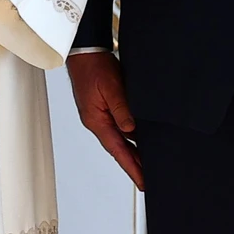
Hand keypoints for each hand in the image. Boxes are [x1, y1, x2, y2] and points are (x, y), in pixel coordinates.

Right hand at [67, 51, 141, 188]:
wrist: (85, 51)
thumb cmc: (93, 66)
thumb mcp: (111, 87)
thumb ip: (122, 109)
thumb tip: (131, 129)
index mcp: (96, 121)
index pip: (117, 150)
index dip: (131, 167)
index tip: (142, 182)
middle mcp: (98, 122)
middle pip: (118, 149)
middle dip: (133, 165)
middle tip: (147, 180)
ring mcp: (100, 115)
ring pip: (120, 139)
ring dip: (133, 152)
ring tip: (148, 164)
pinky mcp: (105, 108)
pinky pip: (120, 127)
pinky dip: (131, 136)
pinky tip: (142, 139)